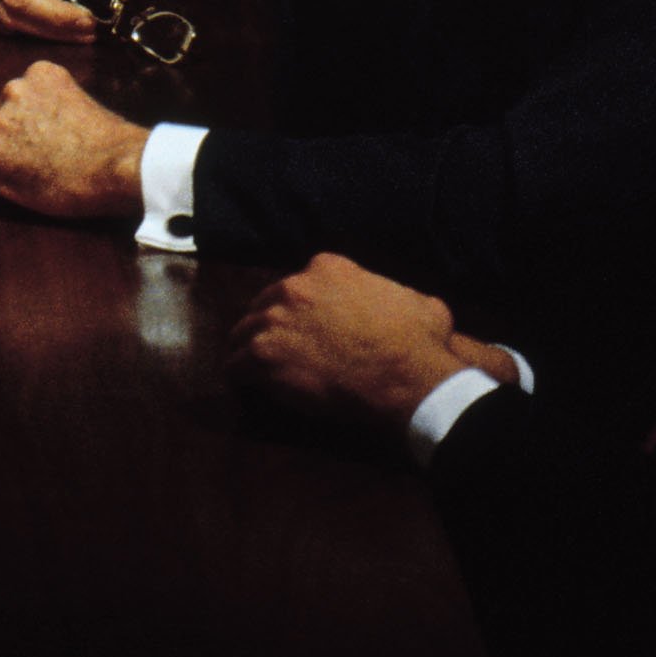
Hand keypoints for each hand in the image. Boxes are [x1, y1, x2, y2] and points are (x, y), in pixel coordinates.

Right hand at [0, 59, 148, 217]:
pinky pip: (40, 80)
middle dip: (21, 127)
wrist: (119, 164)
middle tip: (51, 141)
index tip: (35, 156)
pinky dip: (52, 89)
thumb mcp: (28, 199)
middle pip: (2, 119)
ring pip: (19, 97)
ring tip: (62, 125)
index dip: (15, 151)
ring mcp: (18, 90)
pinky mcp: (42, 72)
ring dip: (33, 106)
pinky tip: (71, 108)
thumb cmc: (78, 188)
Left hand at [225, 253, 479, 431]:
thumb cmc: (419, 344)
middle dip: (270, 326)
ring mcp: (274, 320)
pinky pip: (236, 366)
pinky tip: (248, 388)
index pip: (298, 285)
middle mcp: (294, 287)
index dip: (299, 309)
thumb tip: (406, 301)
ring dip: (250, 350)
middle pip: (264, 305)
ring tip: (256, 370)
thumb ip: (399, 294)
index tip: (305, 328)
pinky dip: (240, 378)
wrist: (408, 379)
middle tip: (280, 350)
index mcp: (327, 268)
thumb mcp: (418, 302)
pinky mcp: (263, 355)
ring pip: (243, 332)